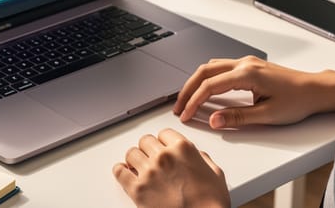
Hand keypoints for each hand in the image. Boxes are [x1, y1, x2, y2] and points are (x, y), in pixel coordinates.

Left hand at [113, 128, 228, 207]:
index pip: (164, 133)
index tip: (162, 145)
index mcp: (183, 149)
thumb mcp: (215, 173)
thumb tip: (196, 157)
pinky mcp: (137, 190)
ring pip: (131, 153)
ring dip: (135, 159)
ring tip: (138, 165)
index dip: (164, 141)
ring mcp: (149, 172)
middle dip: (148, 148)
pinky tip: (124, 172)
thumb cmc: (210, 203)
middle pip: (145, 140)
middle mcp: (164, 157)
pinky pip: (119, 172)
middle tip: (150, 156)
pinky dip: (120, 171)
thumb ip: (202, 159)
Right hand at [174, 55, 334, 128]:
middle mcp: (244, 63)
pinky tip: (205, 90)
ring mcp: (247, 62)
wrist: (315, 90)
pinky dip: (207, 78)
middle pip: (204, 71)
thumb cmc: (297, 100)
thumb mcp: (267, 115)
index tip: (185, 115)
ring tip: (187, 100)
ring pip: (211, 67)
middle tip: (178, 107)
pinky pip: (220, 67)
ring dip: (196, 82)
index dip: (194, 101)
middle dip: (188, 89)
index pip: (210, 86)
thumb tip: (213, 120)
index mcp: (246, 73)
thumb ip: (237, 117)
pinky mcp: (250, 66)